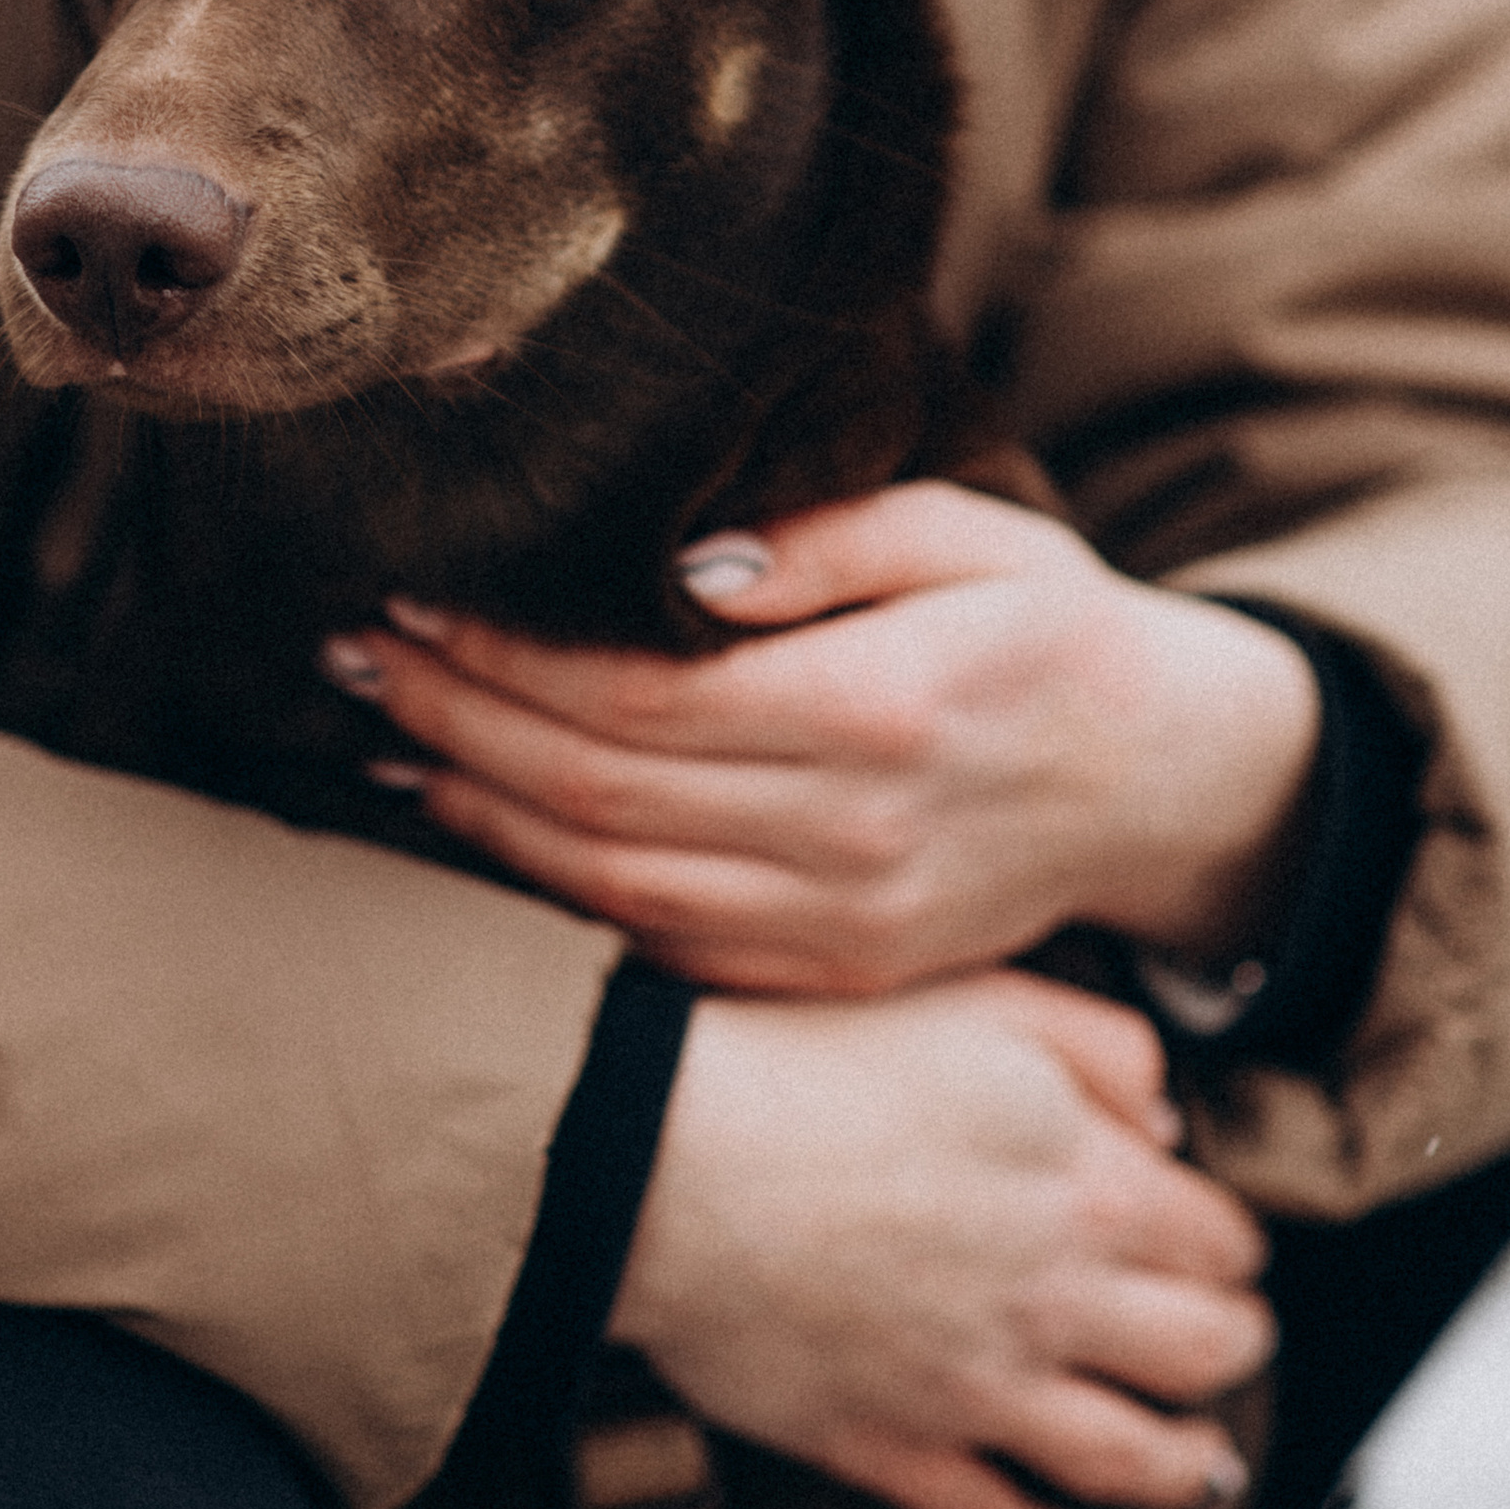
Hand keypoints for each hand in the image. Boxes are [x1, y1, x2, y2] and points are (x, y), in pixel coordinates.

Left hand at [327, 484, 1321, 994]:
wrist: (1157, 780)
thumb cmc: (1047, 627)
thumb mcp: (971, 535)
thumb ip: (825, 541)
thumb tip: (676, 565)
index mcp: (890, 708)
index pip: (646, 695)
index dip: (512, 655)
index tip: (414, 596)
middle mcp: (859, 834)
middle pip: (601, 789)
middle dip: (457, 718)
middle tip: (352, 654)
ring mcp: (844, 924)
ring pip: (611, 880)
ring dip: (476, 808)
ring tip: (383, 731)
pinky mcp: (832, 973)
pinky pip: (659, 941)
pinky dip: (550, 888)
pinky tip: (476, 823)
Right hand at [609, 971, 1273, 1508]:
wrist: (662, 1156)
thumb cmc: (805, 1057)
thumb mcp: (978, 1001)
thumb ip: (1100, 1048)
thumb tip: (1170, 1126)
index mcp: (1088, 1186)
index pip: (1219, 1238)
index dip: (1225, 1238)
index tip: (1212, 1239)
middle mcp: (1057, 1300)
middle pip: (1205, 1355)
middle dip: (1231, 1345)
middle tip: (1227, 1338)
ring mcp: (978, 1386)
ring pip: (1131, 1458)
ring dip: (1185, 1467)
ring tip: (1206, 1469)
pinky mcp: (894, 1446)